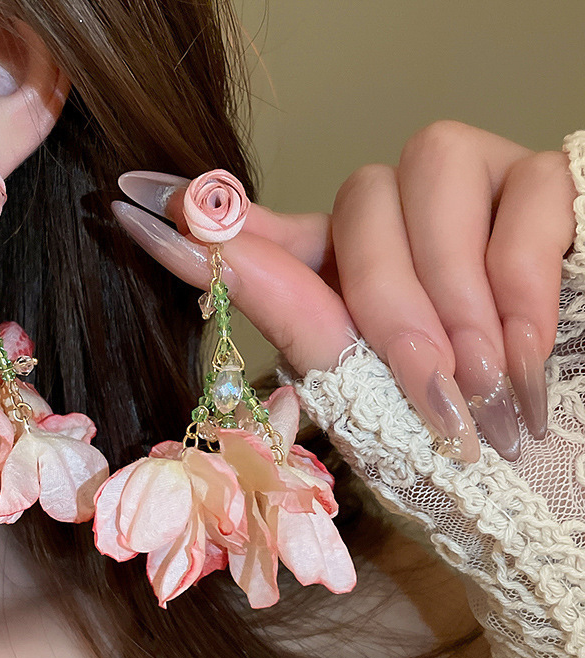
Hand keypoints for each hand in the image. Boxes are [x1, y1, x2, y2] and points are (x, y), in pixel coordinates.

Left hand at [111, 120, 577, 462]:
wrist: (556, 462)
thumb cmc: (465, 439)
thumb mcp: (372, 395)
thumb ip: (299, 323)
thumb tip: (199, 259)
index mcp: (345, 274)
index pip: (271, 234)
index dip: (214, 224)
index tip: (136, 208)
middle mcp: (396, 219)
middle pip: (357, 201)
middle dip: (391, 301)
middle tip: (435, 389)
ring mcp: (468, 188)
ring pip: (428, 173)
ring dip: (452, 295)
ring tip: (482, 384)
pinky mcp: (541, 182)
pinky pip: (522, 196)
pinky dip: (520, 288)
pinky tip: (524, 360)